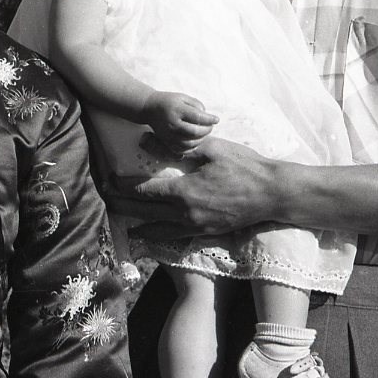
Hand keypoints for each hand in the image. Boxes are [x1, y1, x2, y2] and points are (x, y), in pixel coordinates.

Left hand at [111, 136, 286, 240]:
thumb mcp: (211, 149)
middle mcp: (186, 213)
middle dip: (123, 206)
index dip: (123, 186)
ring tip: (122, 224)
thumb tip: (146, 140)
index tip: (108, 180)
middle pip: (145, 212)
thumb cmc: (244, 166)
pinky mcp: (206, 232)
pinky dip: (159, 236)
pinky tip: (150, 235)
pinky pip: (175, 236)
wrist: (273, 194)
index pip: (145, 190)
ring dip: (138, 225)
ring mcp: (196, 226)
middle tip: (105, 200)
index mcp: (185, 191)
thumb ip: (177, 147)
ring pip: (158, 228)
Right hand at [143, 91, 217, 150]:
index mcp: (177, 110)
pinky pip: (182, 149)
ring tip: (203, 133)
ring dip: (201, 139)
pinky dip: (192, 147)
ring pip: (189, 143)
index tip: (217, 119)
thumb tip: (207, 117)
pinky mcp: (167, 141)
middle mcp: (172, 124)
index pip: (197, 117)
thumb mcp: (182, 97)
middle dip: (207, 130)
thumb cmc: (169, 101)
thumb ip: (196, 105)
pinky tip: (195, 140)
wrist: (150, 108)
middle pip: (194, 132)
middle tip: (210, 126)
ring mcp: (169, 135)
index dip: (209, 119)